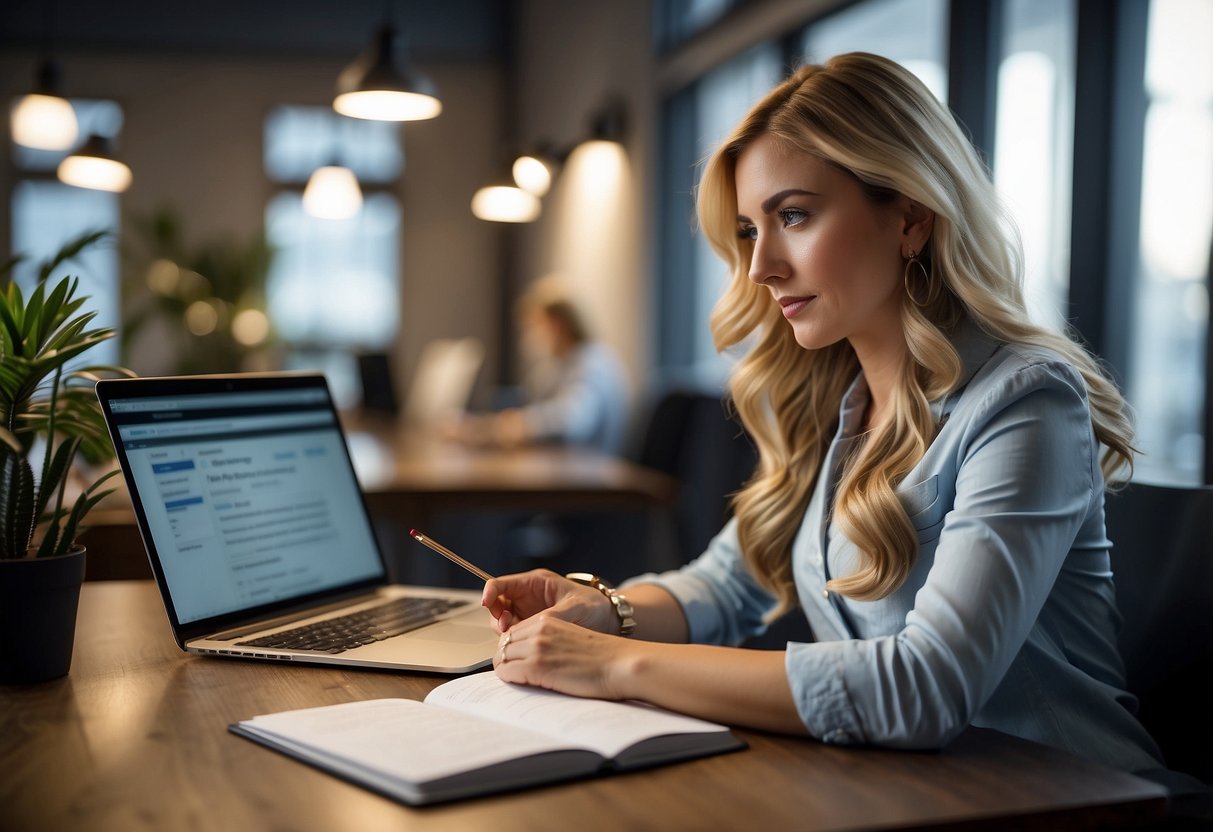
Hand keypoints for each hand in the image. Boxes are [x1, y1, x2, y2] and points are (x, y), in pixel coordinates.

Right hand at [481, 569, 615, 633]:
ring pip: (502, 622)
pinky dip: (513, 642)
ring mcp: (527, 614)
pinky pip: (513, 635)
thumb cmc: (595, 607)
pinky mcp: (531, 630)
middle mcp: (527, 597)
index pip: (502, 583)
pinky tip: (523, 646)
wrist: (608, 622)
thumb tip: (533, 625)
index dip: (490, 591)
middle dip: (496, 616)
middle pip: (497, 604)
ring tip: (517, 637)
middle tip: (507, 627)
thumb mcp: (576, 607)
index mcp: (536, 583)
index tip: (487, 602)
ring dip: (504, 631)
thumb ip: (552, 616)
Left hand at [493, 615, 634, 699]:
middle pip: (504, 644)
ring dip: (506, 670)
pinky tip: (522, 685)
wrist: (621, 664)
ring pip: (502, 658)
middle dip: (506, 659)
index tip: (515, 660)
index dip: (511, 647)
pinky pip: (506, 673)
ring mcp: (537, 648)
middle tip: (514, 673)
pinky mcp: (537, 667)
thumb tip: (530, 657)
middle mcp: (539, 630)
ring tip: (518, 681)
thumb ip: (550, 640)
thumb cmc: (603, 657)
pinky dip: (509, 680)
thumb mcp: (571, 637)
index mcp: (548, 620)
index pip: (513, 632)